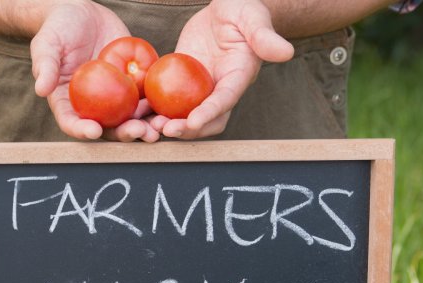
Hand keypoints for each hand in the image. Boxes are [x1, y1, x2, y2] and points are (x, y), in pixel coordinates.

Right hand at [31, 0, 158, 141]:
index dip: (82, 130)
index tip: (95, 131)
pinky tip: (170, 105)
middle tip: (139, 132)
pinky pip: (146, 96)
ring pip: (131, 116)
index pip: (72, 122)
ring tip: (160, 127)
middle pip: (108, 127)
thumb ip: (45, 66)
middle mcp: (92, 104)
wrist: (81, 12)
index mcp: (68, 101)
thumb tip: (41, 89)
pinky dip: (158, 104)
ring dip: (146, 125)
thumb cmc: (58, 29)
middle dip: (124, 133)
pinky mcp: (132, 82)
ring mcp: (114, 95)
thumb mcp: (46, 44)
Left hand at [150, 0, 294, 139]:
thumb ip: (265, 36)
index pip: (225, 100)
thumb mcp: (253, 17)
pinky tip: (136, 112)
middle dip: (187, 130)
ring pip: (183, 115)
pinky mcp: (179, 82)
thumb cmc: (243, 8)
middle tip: (165, 129)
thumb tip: (286, 52)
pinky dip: (152, 109)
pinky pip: (165, 100)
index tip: (193, 122)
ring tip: (147, 125)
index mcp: (238, 77)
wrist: (223, 8)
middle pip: (205, 119)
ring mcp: (198, 88)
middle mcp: (218, 88)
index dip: (210, 113)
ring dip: (167, 124)